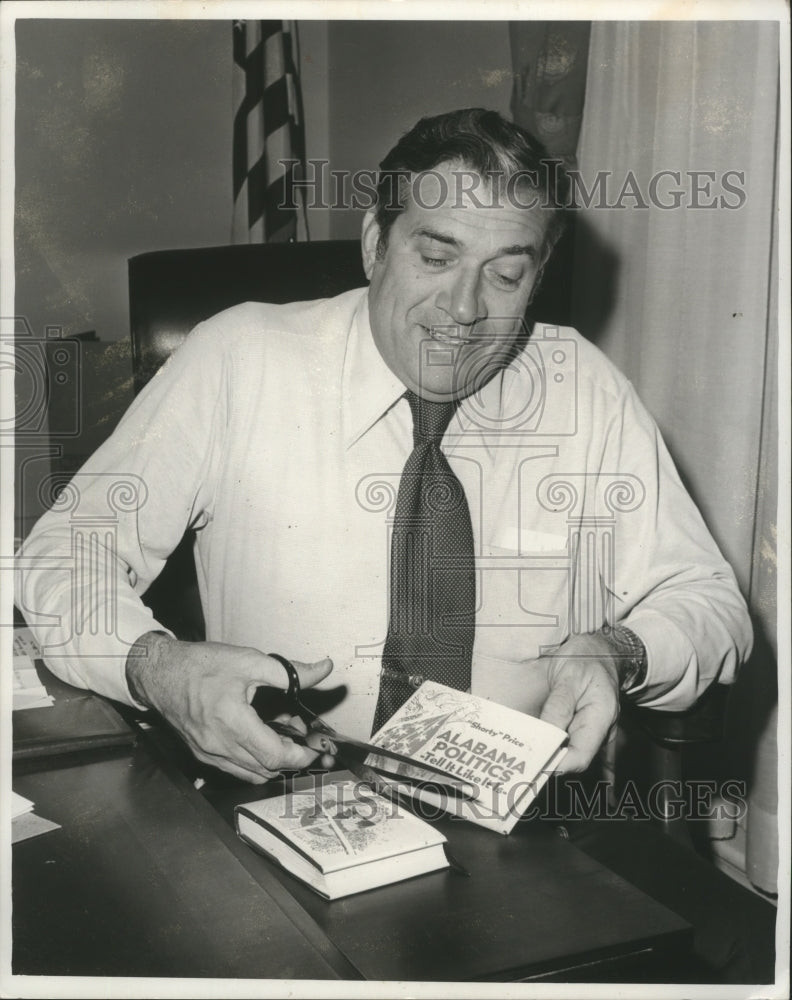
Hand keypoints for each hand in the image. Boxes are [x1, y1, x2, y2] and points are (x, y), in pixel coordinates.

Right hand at [126, 633, 333, 782]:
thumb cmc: (200, 665)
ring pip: (250, 773)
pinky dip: (253, 760)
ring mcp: (208, 754)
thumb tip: (323, 669)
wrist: (160, 673)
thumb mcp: (249, 660)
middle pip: (265, 769)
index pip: (274, 756)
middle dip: (290, 757)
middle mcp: (218, 746)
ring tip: (281, 733)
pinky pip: (234, 769)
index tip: (313, 748)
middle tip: (301, 736)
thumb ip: (290, 671)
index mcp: (232, 722)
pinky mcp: (201, 754)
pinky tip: (259, 737)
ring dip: (272, 761)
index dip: (300, 756)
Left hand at [534, 632, 621, 773]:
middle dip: (546, 760)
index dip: (557, 764)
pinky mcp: (579, 728)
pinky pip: (563, 743)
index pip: (580, 756)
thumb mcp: (570, 676)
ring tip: (520, 749)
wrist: (598, 651)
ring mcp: (589, 731)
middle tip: (518, 757)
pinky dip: (547, 744)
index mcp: (601, 718)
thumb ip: (558, 706)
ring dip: (544, 752)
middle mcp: (598, 731)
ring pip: (565, 752)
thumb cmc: (585, 660)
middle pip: (571, 758)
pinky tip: (530, 742)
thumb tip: (546, 735)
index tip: (533, 761)